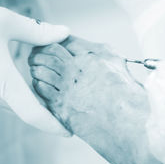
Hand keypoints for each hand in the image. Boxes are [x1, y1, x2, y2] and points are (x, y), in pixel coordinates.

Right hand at [0, 3, 70, 135]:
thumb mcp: (5, 22)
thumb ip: (37, 31)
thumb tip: (65, 33)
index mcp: (4, 84)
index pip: (33, 115)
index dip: (53, 125)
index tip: (70, 132)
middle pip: (29, 112)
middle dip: (52, 115)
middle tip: (74, 111)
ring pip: (18, 106)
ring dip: (39, 106)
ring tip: (61, 100)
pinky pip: (8, 100)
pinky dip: (26, 98)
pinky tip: (38, 86)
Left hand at [29, 36, 163, 163]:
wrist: (128, 124)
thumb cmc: (128, 95)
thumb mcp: (118, 63)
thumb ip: (99, 51)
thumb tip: (84, 47)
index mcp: (91, 56)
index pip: (65, 40)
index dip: (56, 39)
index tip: (52, 42)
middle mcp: (76, 69)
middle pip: (47, 52)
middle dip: (40, 51)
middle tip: (36, 54)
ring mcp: (66, 89)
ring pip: (39, 70)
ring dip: (37, 68)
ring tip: (36, 69)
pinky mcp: (60, 107)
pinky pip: (40, 91)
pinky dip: (39, 85)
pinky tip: (43, 86)